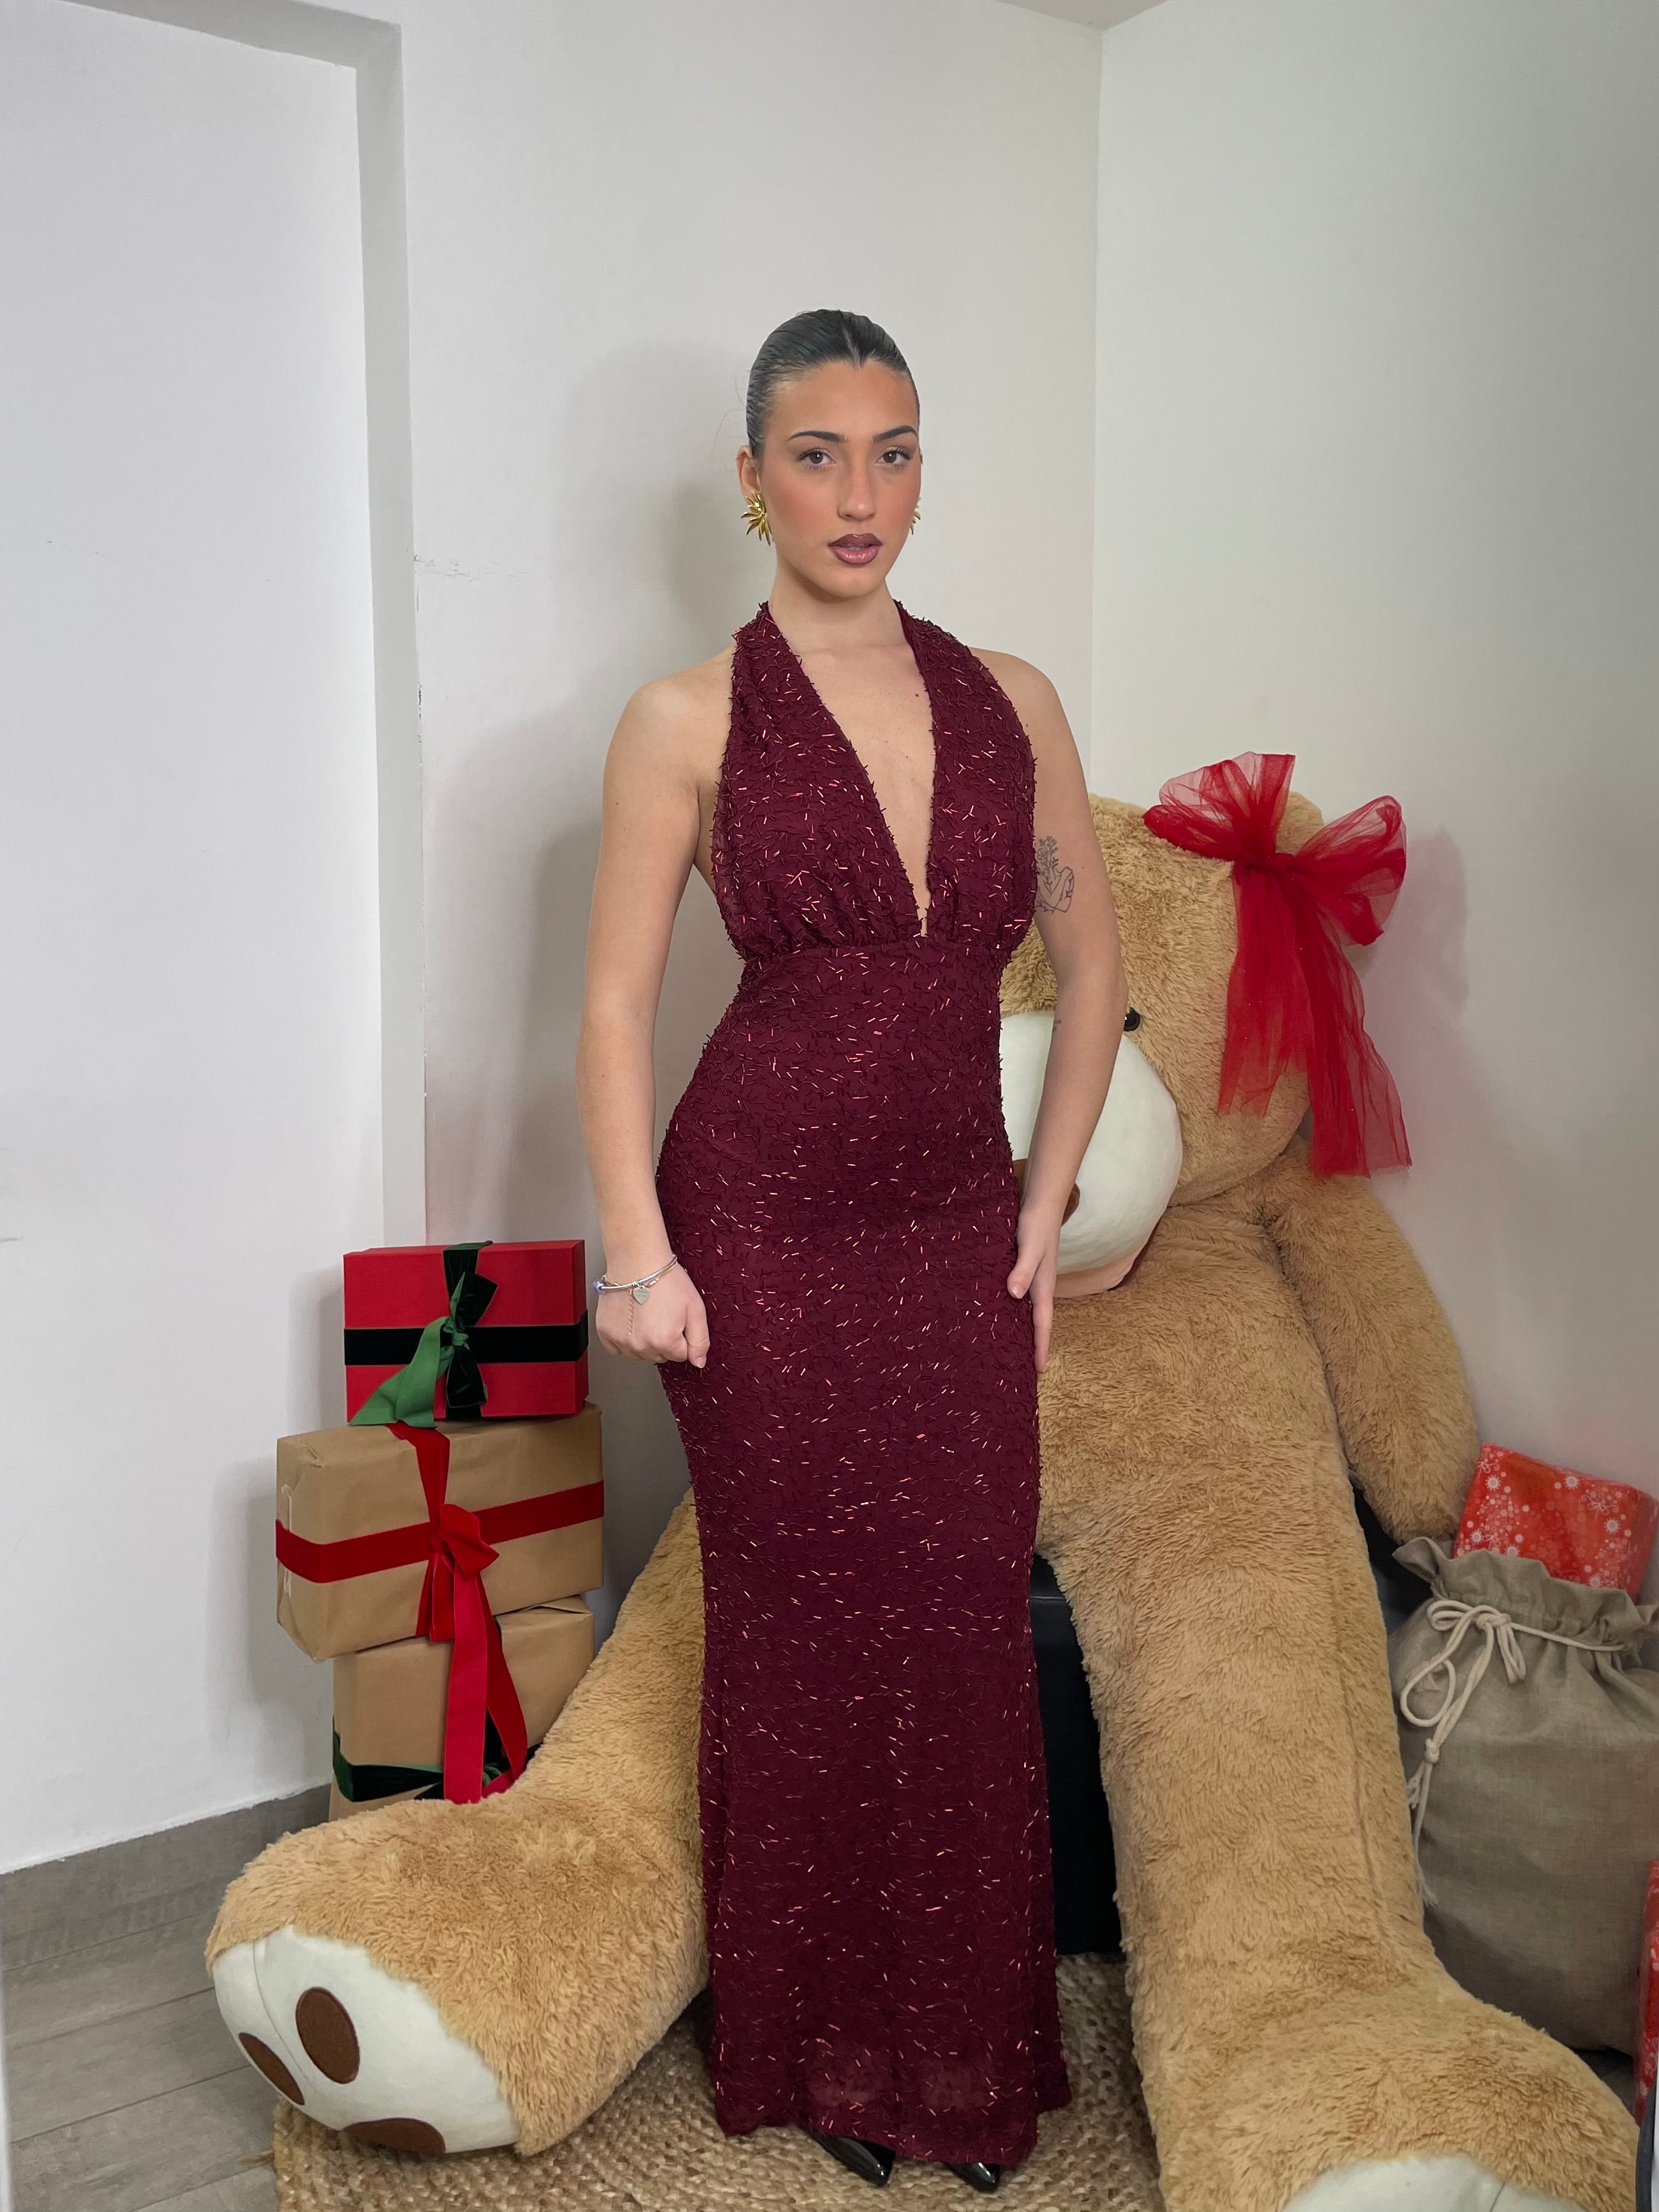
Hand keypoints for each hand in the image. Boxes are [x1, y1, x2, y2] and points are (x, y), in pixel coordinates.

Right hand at [595, 1264, 709, 1367]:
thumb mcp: (695, 1308)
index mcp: (665, 1341)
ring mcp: (621, 1341)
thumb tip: (698, 1362)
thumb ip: (700, 1340)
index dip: (682, 1336)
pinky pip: (617, 1349)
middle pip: (659, 1356)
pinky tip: (631, 1321)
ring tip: (645, 1315)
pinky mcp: (605, 1333)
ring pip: (639, 1354)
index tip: (676, 1318)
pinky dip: (624, 1339)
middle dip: (664, 1340)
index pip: (681, 1355)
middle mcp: (641, 1345)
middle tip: (661, 1314)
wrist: (637, 1260)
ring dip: (644, 1341)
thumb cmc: (666, 1279)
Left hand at [1007, 1211, 1060, 1373]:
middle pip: (1038, 1323)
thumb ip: (1022, 1271)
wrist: (1041, 1202)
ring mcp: (1033, 1278)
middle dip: (1034, 1346)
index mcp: (1043, 1286)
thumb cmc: (1035, 1225)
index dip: (1041, 1348)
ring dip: (1024, 1331)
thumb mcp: (1029, 1248)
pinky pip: (1021, 1297)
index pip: (1043, 1324)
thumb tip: (1015, 1296)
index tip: (1040, 1371)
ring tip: (1013, 1350)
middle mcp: (1040, 1286)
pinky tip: (1002, 1315)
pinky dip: (1014, 1311)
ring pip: (1028, 1311)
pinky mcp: (1024, 1269)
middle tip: (1025, 1370)